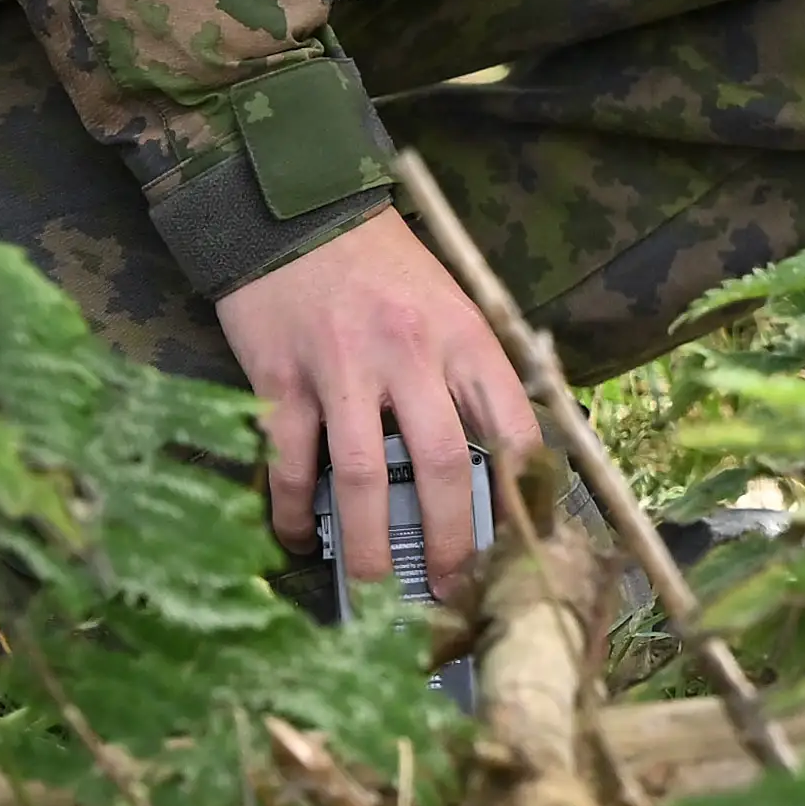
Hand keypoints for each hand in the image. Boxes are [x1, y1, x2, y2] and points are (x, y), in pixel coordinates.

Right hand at [213, 206, 531, 596]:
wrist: (293, 211)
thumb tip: (503, 467)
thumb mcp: (450, 304)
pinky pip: (289, 461)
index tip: (524, 551)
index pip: (513, 427)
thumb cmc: (383, 266)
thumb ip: (470, 375)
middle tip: (453, 594)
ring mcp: (342, 367)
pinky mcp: (280, 377)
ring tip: (379, 594)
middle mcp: (410, 353)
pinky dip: (294, 511)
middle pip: (441, 465)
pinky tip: (299, 540)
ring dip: (371, 548)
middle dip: (451, 543)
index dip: (524, 498)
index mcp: (465, 338)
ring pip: (362, 477)